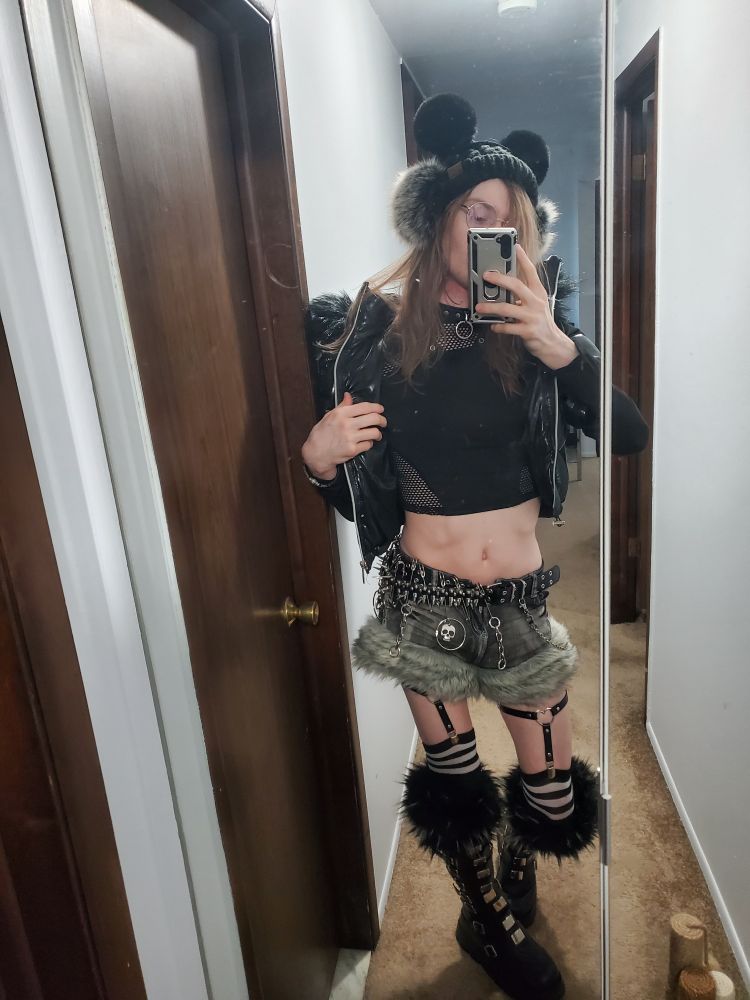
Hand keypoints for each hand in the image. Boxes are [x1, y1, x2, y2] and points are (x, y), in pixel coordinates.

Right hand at [301, 391, 386, 477]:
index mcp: (341, 413)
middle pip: (374, 418)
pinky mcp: (352, 450)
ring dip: (378, 434)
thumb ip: (342, 406)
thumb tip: (348, 396)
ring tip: (377, 435)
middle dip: (382, 420)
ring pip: (374, 432)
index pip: (365, 407)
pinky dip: (369, 444)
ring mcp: (350, 437)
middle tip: (383, 422)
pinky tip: (366, 443)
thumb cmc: (321, 434)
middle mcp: (347, 424)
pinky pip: (368, 445)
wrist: (315, 453)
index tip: (381, 409)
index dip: (376, 407)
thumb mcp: (329, 416)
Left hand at [474, 244, 578, 369]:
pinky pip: (508, 327)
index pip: (531, 272)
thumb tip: (504, 288)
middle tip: (487, 276)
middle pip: (517, 286)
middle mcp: (536, 302)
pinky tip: (493, 326)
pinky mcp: (527, 330)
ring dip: (491, 307)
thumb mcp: (537, 304)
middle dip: (500, 279)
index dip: (523, 259)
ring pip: (507, 308)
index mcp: (538, 293)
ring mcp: (532, 316)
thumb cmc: (541, 322)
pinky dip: (498, 326)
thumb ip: (524, 296)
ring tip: (479, 307)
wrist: (552, 343)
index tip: (515, 247)